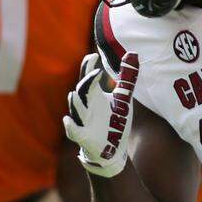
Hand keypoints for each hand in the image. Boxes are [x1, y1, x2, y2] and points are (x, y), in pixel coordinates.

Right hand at [63, 53, 138, 177]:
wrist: (113, 147)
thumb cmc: (114, 119)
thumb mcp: (123, 98)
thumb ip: (127, 78)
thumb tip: (132, 54)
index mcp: (95, 95)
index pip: (89, 78)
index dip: (88, 67)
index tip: (93, 56)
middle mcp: (87, 106)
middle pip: (82, 91)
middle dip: (87, 82)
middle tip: (95, 73)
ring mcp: (84, 121)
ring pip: (76, 110)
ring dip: (75, 103)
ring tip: (74, 94)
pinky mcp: (83, 137)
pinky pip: (74, 131)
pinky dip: (70, 127)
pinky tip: (68, 121)